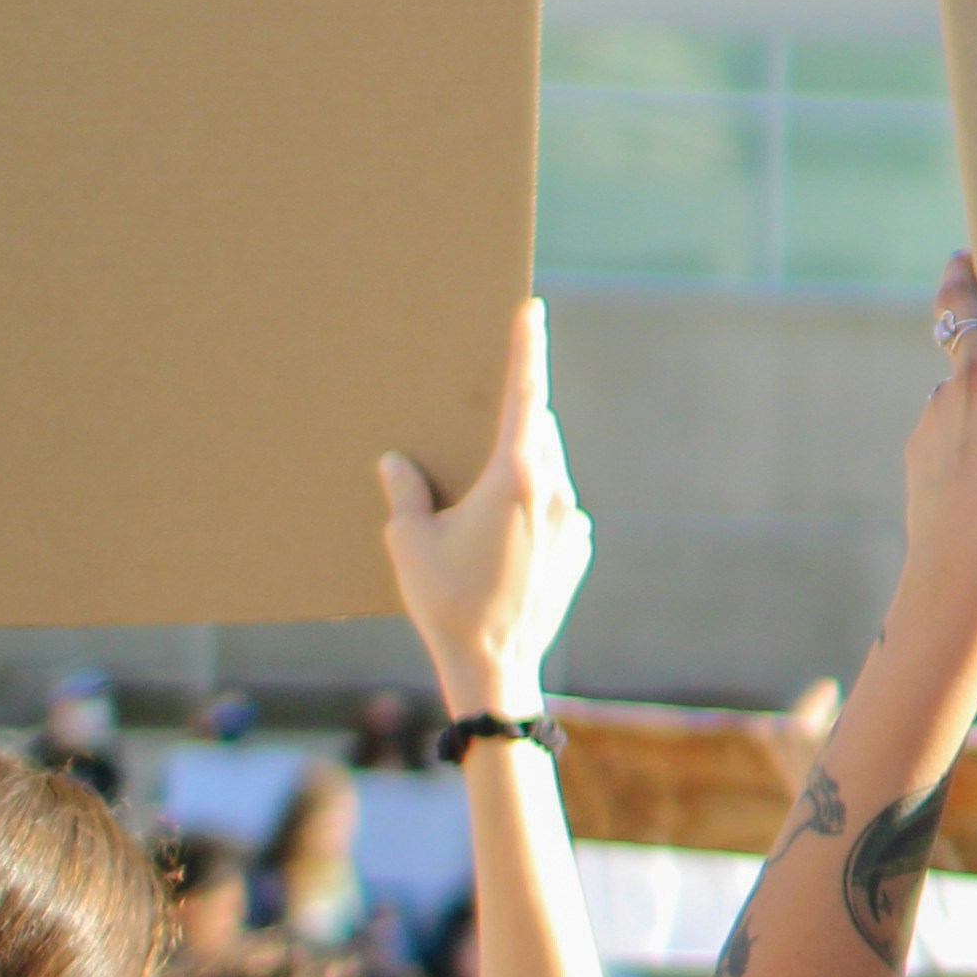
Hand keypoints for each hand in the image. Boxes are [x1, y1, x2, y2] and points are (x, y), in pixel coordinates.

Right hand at [379, 301, 591, 718]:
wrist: (496, 664)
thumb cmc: (446, 601)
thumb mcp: (409, 542)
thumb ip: (405, 493)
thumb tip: (397, 462)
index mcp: (515, 478)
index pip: (523, 397)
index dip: (525, 351)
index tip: (530, 311)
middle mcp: (556, 492)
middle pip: (537, 434)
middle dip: (510, 422)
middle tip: (475, 422)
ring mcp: (574, 522)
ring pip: (549, 473)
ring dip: (519, 469)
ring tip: (477, 490)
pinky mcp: (579, 549)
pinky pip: (556, 511)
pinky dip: (531, 508)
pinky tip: (497, 534)